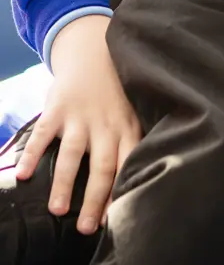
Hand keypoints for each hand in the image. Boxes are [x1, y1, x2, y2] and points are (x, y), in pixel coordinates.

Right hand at [15, 14, 140, 235]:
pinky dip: (33, 154)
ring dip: (65, 183)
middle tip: (85, 227)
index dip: (122, 192)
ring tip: (58, 209)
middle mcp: (106, 125)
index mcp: (128, 127)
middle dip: (94, 199)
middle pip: (102, 166)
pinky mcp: (58, 108)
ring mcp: (80, 116)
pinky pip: (43, 134)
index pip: (128, 164)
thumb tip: (145, 172)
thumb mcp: (133, 111)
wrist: (94, 51)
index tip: (115, 219)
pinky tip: (24, 175)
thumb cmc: (116, 90)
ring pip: (73, 154)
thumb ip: (134, 139)